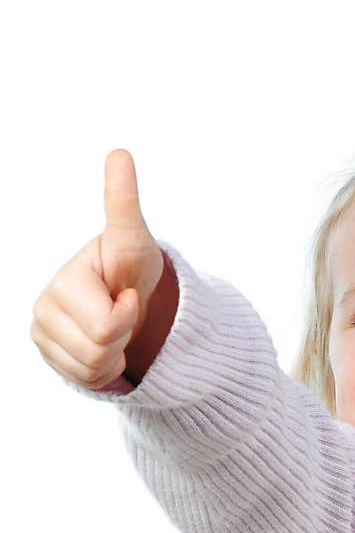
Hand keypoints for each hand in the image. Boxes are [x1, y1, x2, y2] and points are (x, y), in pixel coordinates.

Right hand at [31, 148, 164, 388]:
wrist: (126, 296)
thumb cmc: (130, 265)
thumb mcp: (134, 239)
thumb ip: (123, 203)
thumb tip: (119, 152)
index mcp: (65, 280)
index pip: (108, 325)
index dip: (127, 313)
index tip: (127, 294)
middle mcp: (45, 305)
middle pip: (102, 350)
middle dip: (124, 336)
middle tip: (124, 312)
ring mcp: (43, 332)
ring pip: (95, 369)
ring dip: (116, 353)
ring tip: (115, 327)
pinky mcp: (49, 354)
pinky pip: (88, 380)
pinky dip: (106, 368)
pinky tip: (105, 344)